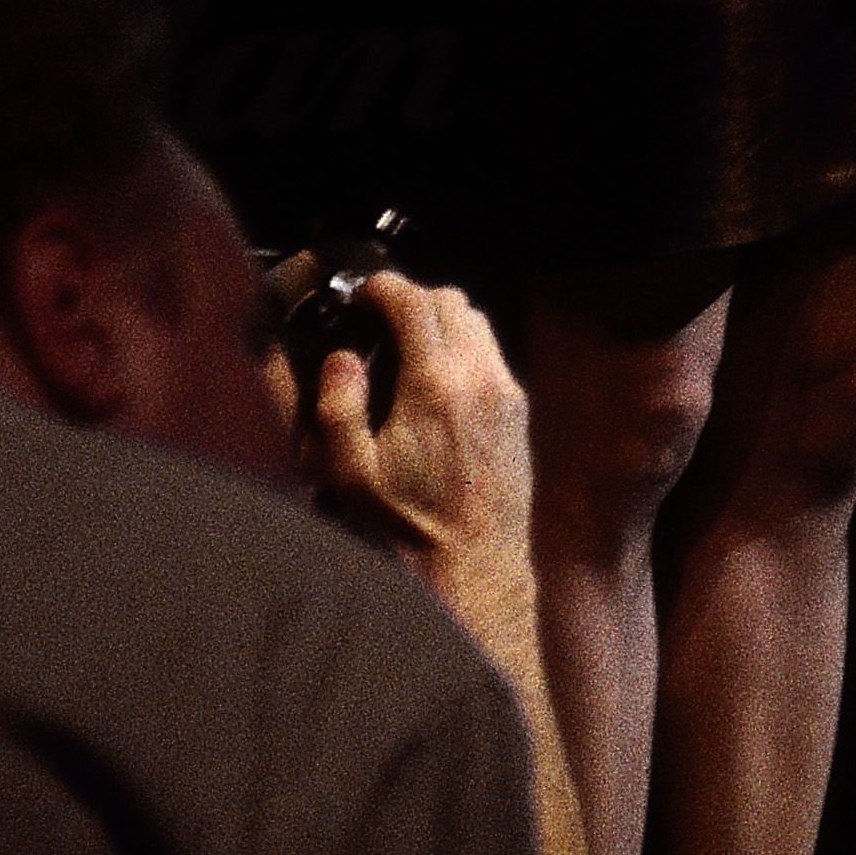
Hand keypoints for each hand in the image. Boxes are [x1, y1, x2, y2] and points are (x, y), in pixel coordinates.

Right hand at [298, 270, 536, 630]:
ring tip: (406, 342)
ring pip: (476, 322)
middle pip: (450, 300)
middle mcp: (480, 377)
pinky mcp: (518, 409)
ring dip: (440, 318)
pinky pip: (491, 352)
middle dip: (412, 298)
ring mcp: (506, 391)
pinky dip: (463, 345)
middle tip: (379, 316)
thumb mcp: (351, 476)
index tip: (362, 292)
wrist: (474, 567)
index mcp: (435, 386)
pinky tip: (436, 376)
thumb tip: (342, 358)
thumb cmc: (407, 526)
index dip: (384, 287)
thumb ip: (338, 409)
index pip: (415, 302)